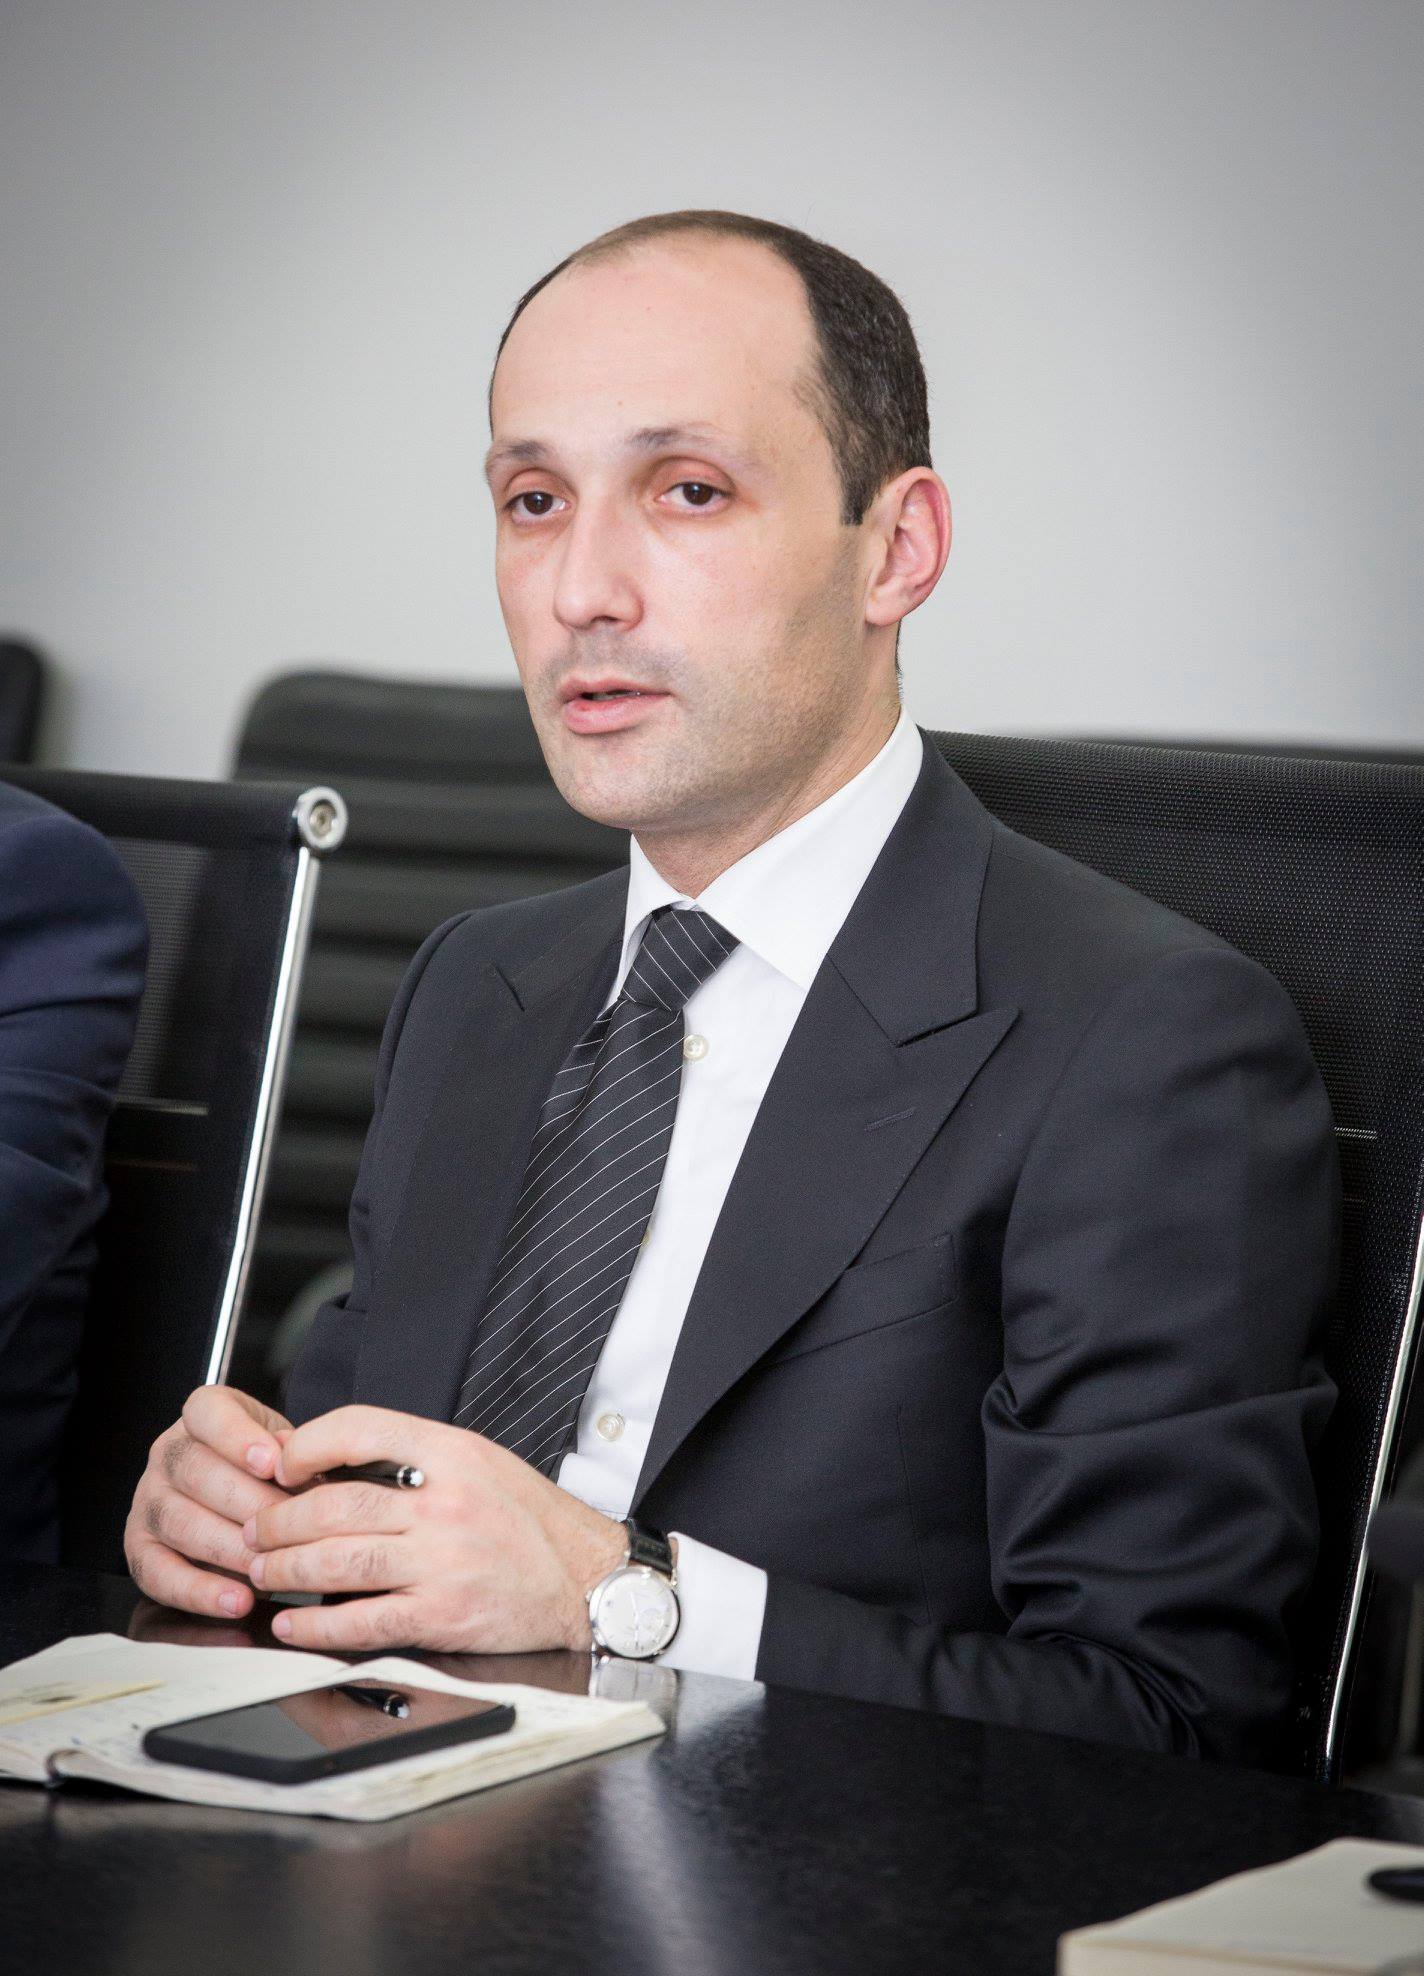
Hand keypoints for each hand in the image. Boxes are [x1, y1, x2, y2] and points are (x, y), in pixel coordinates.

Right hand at [125, 1386, 293, 1619]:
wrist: (239, 1498)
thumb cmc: (266, 1468)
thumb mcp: (283, 1444)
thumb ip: (291, 1449)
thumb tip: (298, 1459)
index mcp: (202, 1416)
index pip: (208, 1413)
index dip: (237, 1437)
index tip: (271, 1463)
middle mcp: (167, 1453)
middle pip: (196, 1473)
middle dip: (249, 1503)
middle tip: (288, 1527)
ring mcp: (148, 1500)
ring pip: (180, 1523)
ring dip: (228, 1549)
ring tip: (267, 1568)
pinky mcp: (139, 1548)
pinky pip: (159, 1573)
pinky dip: (199, 1592)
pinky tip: (237, 1601)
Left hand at [244, 1406, 627, 1653]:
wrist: (589, 1579)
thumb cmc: (533, 1523)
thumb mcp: (482, 1462)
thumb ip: (417, 1458)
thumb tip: (339, 1465)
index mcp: (453, 1454)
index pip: (360, 1428)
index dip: (307, 1445)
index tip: (282, 1465)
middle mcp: (446, 1503)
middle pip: (336, 1504)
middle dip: (280, 1520)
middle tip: (256, 1530)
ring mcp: (444, 1561)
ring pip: (340, 1561)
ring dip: (287, 1570)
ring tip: (263, 1572)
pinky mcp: (444, 1615)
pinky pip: (364, 1621)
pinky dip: (319, 1626)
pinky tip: (295, 1624)